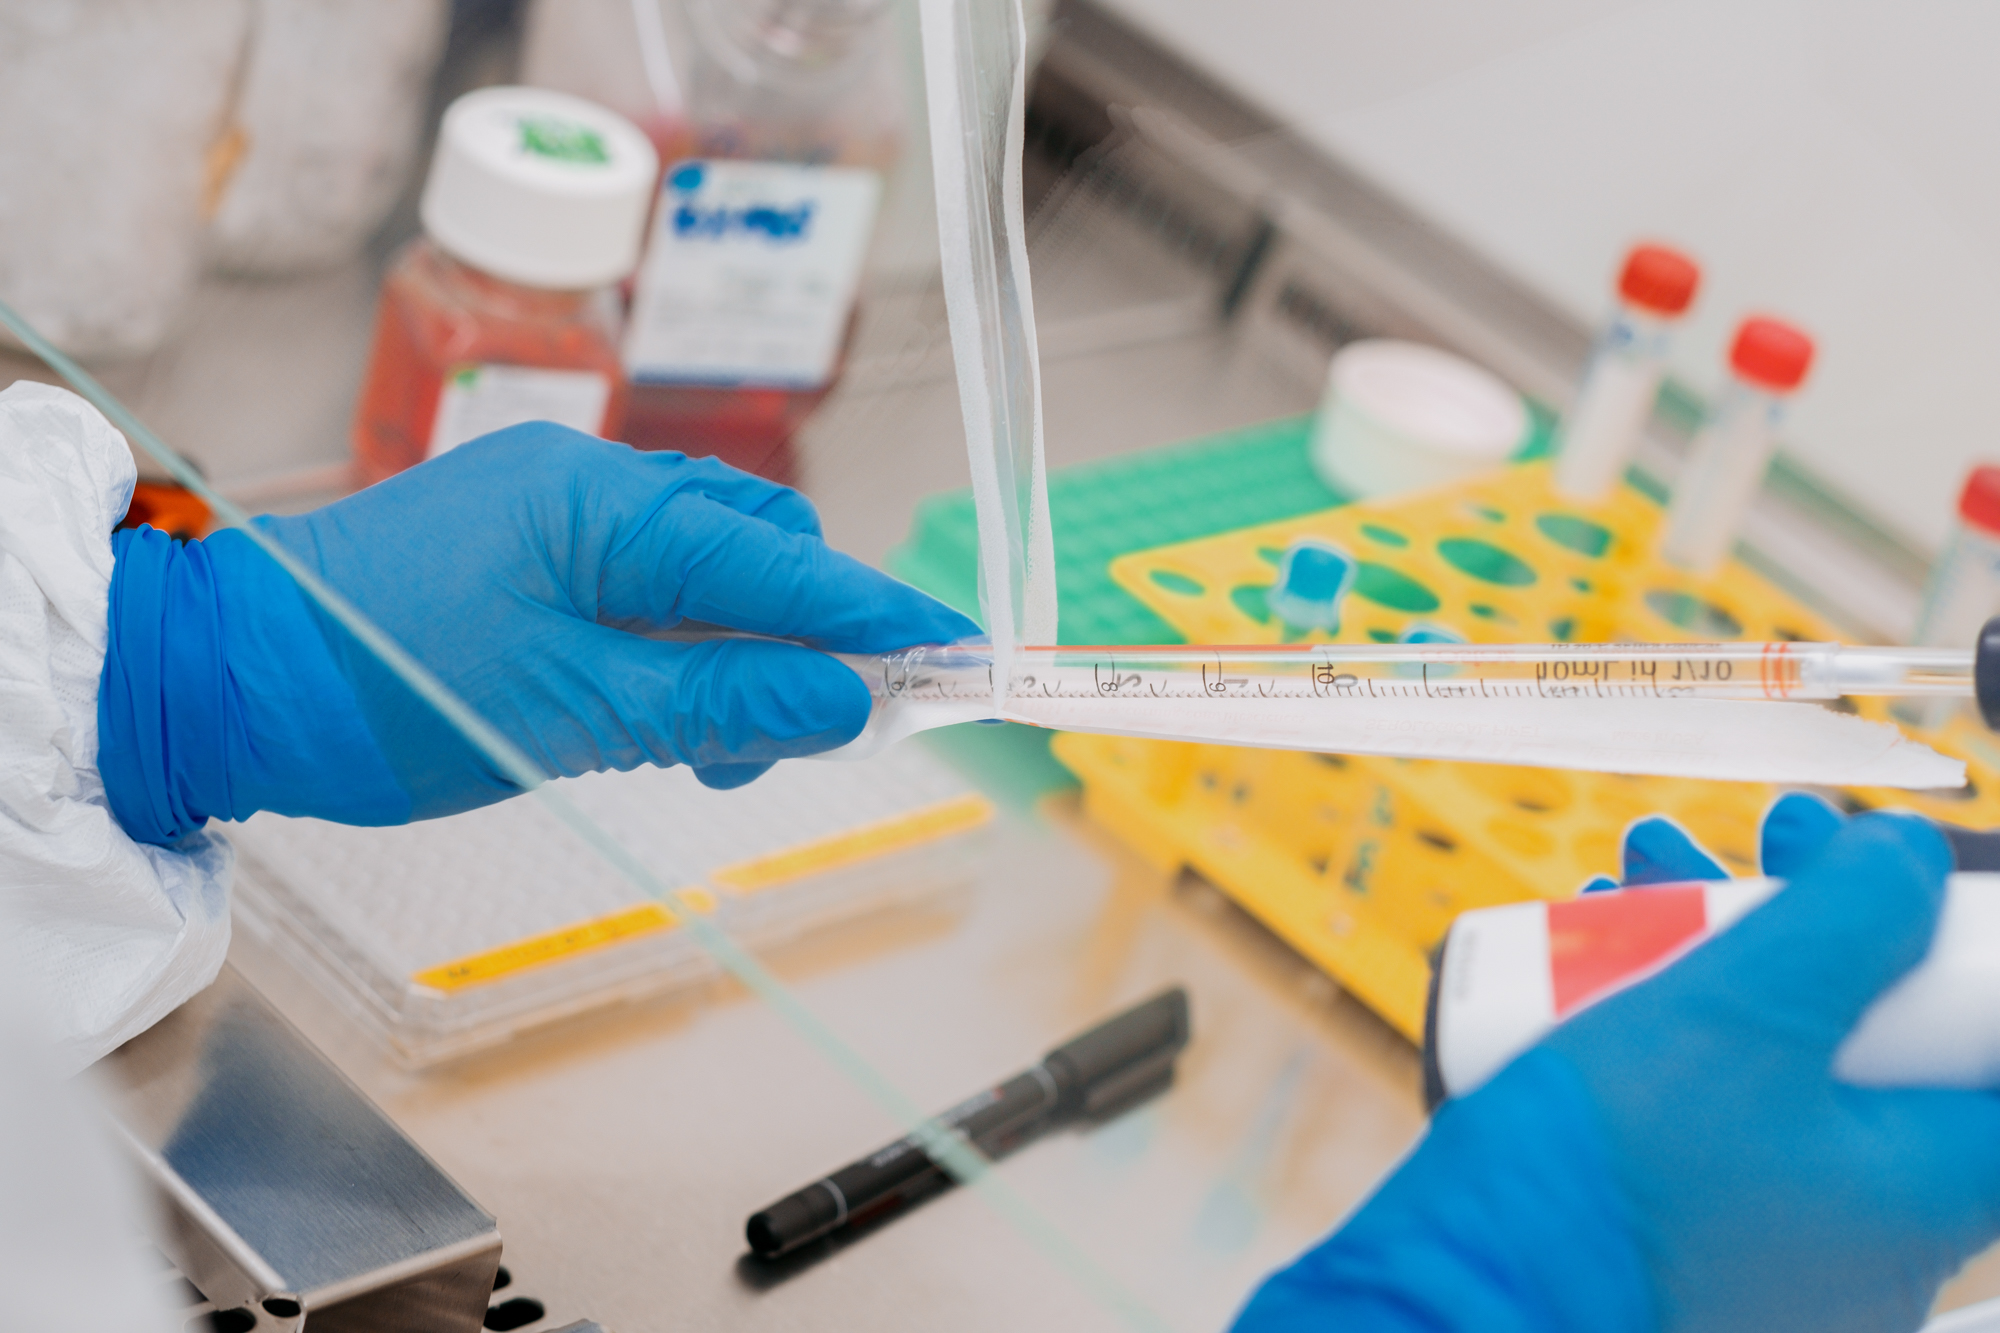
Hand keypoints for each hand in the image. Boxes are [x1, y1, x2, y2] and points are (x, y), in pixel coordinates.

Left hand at [99, 425, 978, 841]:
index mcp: (604, 504)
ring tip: (715, 756)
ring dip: (742, 659)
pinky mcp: (533, 550)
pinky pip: (650, 589)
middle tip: (808, 740)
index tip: (966, 654)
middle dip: (806, 640)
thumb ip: (720, 703)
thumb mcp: (569, 714)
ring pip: (709, 574)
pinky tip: (665, 722)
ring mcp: (559, 513)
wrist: (221, 683)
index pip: (781, 562)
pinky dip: (682, 655)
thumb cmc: (377, 690)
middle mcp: (593, 485)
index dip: (878, 615)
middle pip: (760, 551)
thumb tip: (850, 702)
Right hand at [1233, 796, 1999, 1332]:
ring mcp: (1765, 1237)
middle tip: (1760, 844)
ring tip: (1641, 871)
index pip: (1986, 1045)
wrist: (1455, 1299)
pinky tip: (1590, 955)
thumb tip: (1904, 854)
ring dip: (1716, 948)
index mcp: (1924, 1188)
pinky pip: (1692, 1106)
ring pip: (1769, 1058)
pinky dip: (1655, 1020)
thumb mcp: (1741, 1012)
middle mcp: (1865, 1228)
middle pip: (1873, 1033)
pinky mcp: (1670, 1231)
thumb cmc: (1610, 1183)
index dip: (1950, 942)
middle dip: (1806, 913)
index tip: (1887, 876)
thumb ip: (1847, 917)